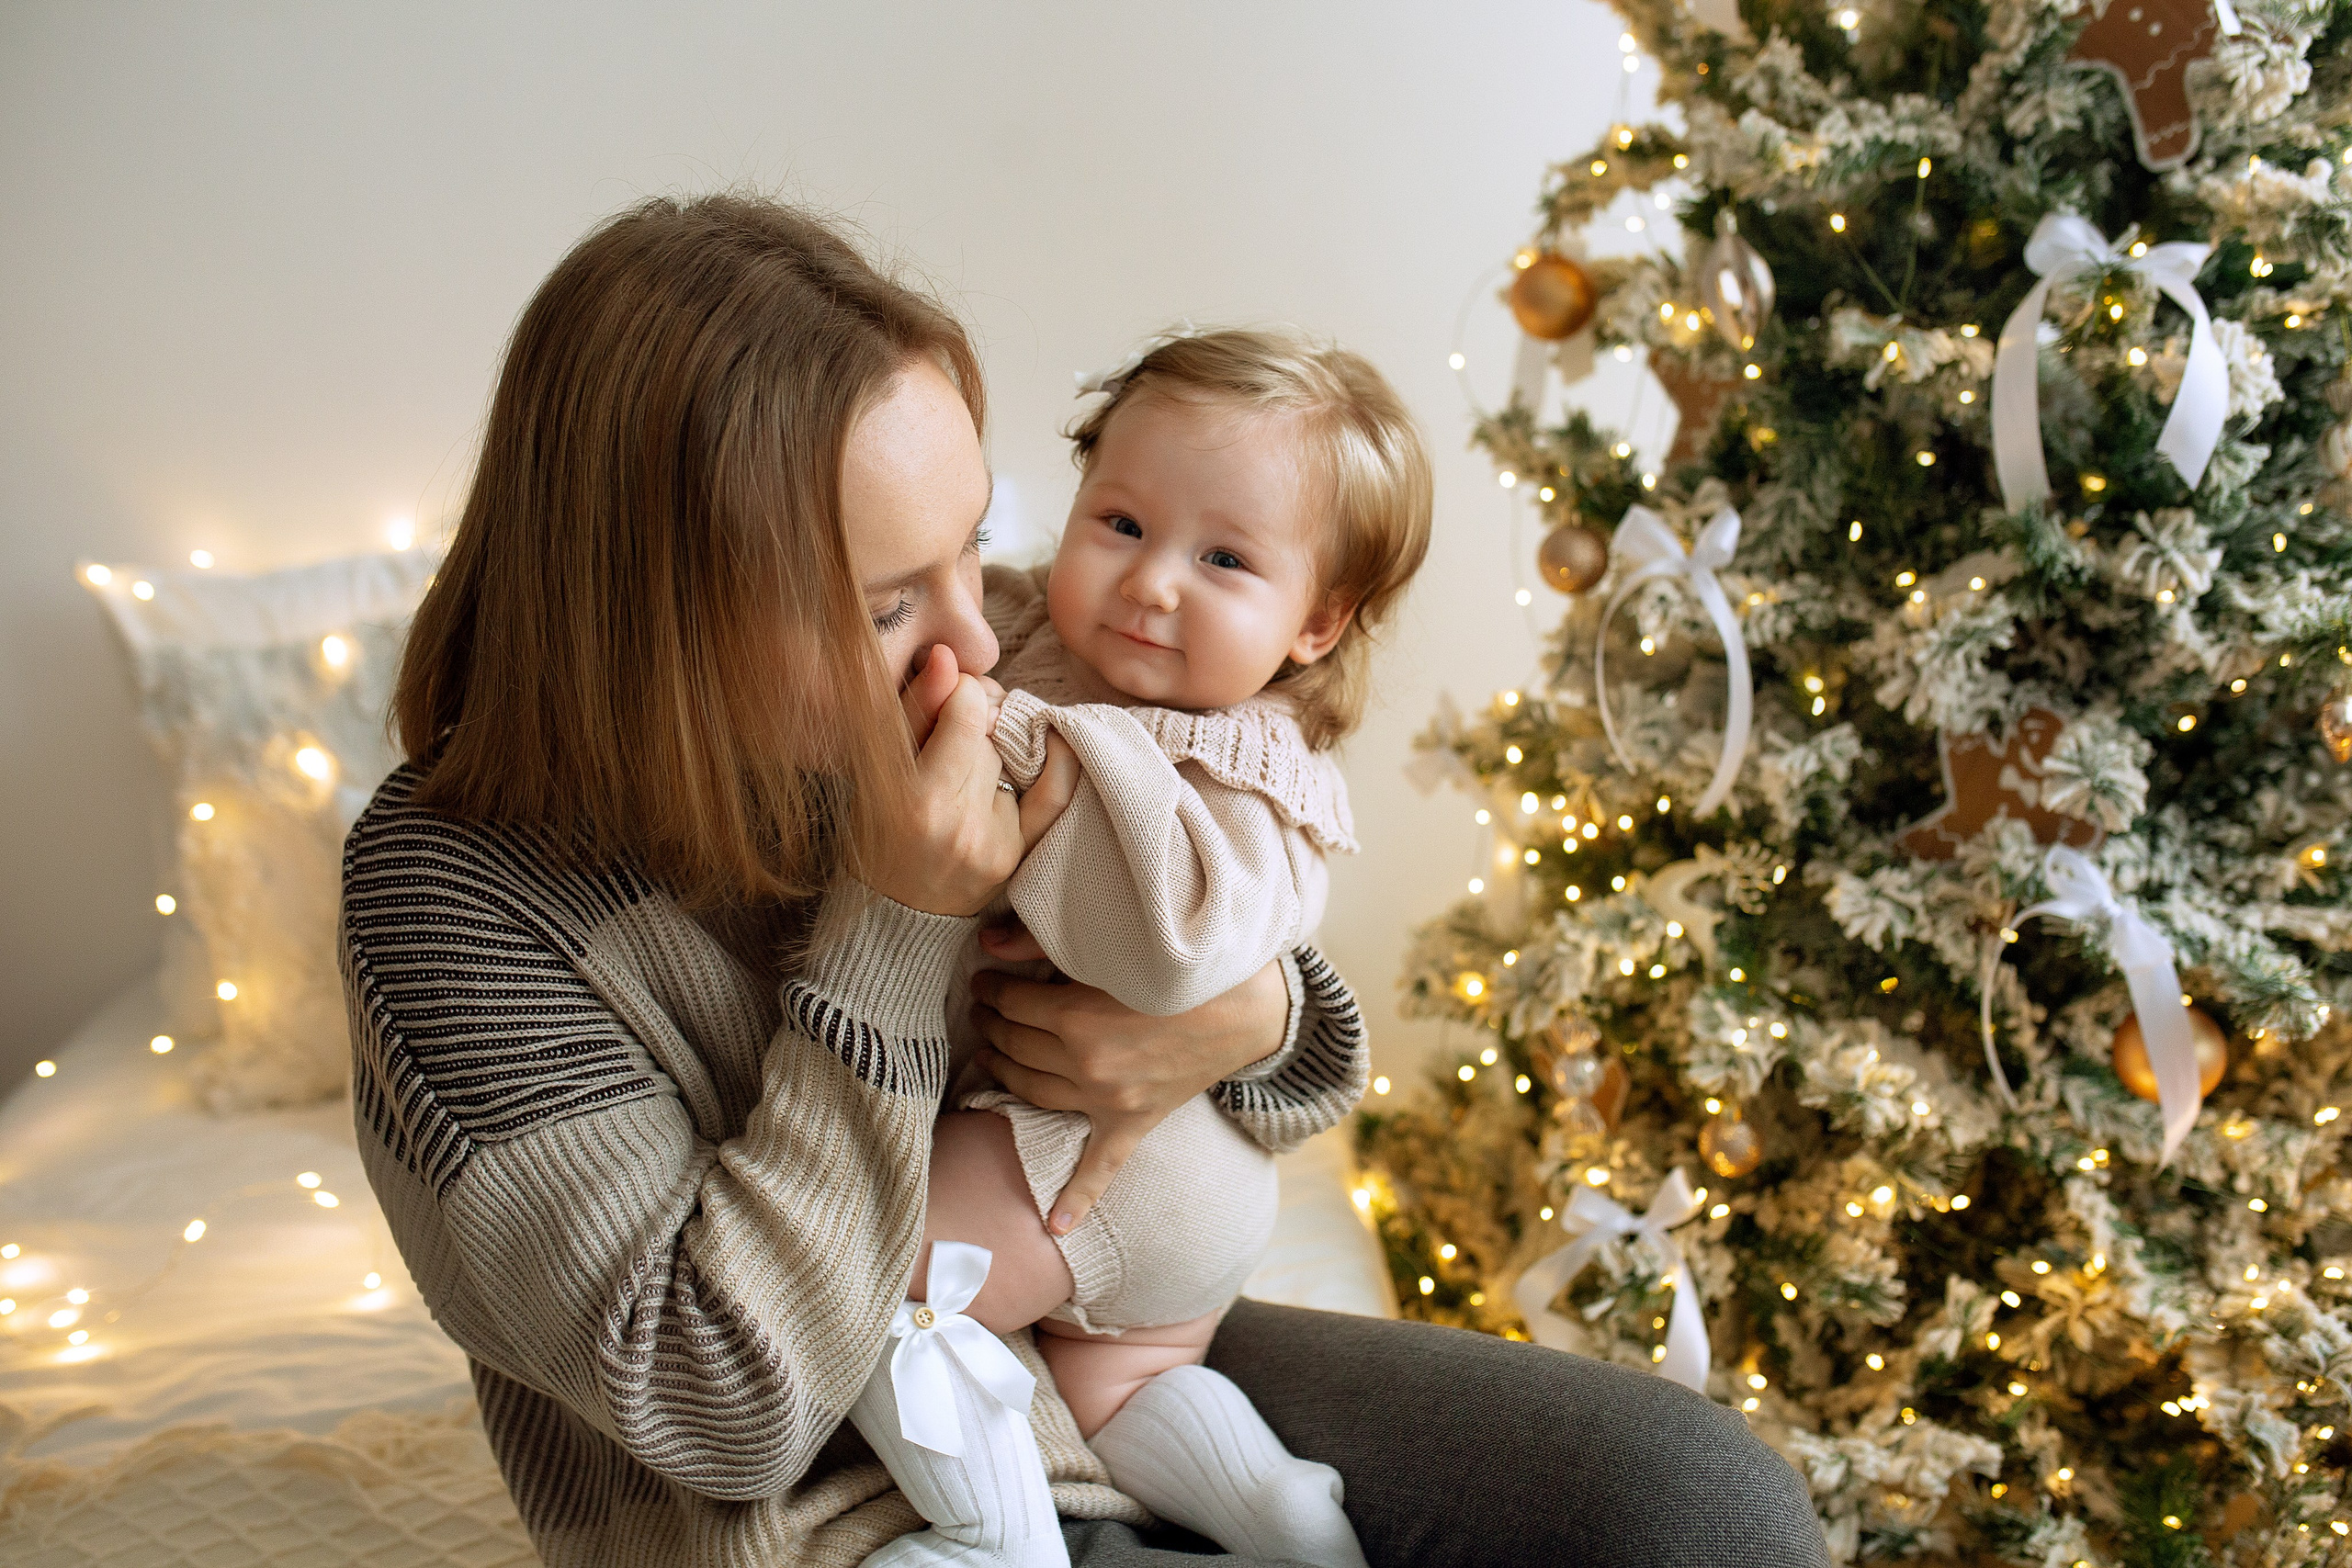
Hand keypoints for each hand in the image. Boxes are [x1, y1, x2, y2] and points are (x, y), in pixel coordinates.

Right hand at [863, 647, 1072, 915]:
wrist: (894, 916)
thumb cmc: (875, 836)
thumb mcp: (879, 772)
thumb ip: (914, 713)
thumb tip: (948, 655)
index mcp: (914, 799)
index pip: (965, 709)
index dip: (958, 690)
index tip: (947, 695)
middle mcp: (960, 824)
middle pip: (991, 732)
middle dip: (977, 720)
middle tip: (955, 732)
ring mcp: (996, 844)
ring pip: (1016, 757)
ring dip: (999, 747)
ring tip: (969, 765)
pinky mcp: (1019, 857)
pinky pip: (1054, 795)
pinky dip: (1058, 762)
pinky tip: (1052, 741)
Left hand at [968, 953, 1288, 1234]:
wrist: (1253, 1008)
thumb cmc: (1187, 966)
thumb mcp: (1117, 945)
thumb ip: (1045, 941)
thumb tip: (988, 942)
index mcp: (1079, 1018)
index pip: (1012, 1003)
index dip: (992, 989)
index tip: (984, 980)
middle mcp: (1088, 1066)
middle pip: (1017, 1046)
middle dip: (992, 1024)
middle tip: (984, 1009)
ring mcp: (1111, 1100)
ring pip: (1033, 1094)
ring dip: (1003, 1074)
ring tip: (990, 1054)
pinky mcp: (1135, 1122)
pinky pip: (1101, 1168)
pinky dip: (1077, 1198)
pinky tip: (1055, 1227)